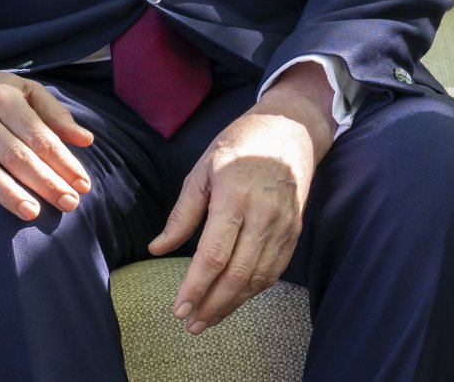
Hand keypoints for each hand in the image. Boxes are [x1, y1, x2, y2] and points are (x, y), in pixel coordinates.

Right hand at [0, 53, 93, 233]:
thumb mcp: (22, 90)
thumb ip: (54, 114)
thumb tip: (86, 139)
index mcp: (3, 97)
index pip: (38, 135)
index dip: (63, 161)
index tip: (82, 184)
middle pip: (14, 154)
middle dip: (44, 181)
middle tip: (68, 204)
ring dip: (7, 194)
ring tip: (32, 213)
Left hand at [149, 62, 336, 333]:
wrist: (291, 130)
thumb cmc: (240, 145)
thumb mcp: (202, 170)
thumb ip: (182, 214)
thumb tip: (158, 248)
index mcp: (235, 197)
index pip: (214, 255)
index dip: (196, 288)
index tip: (179, 309)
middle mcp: (263, 215)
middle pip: (238, 274)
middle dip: (212, 304)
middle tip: (191, 324)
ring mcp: (284, 224)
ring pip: (259, 277)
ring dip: (233, 303)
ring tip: (209, 318)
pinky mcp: (295, 230)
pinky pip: (275, 269)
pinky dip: (254, 289)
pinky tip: (236, 298)